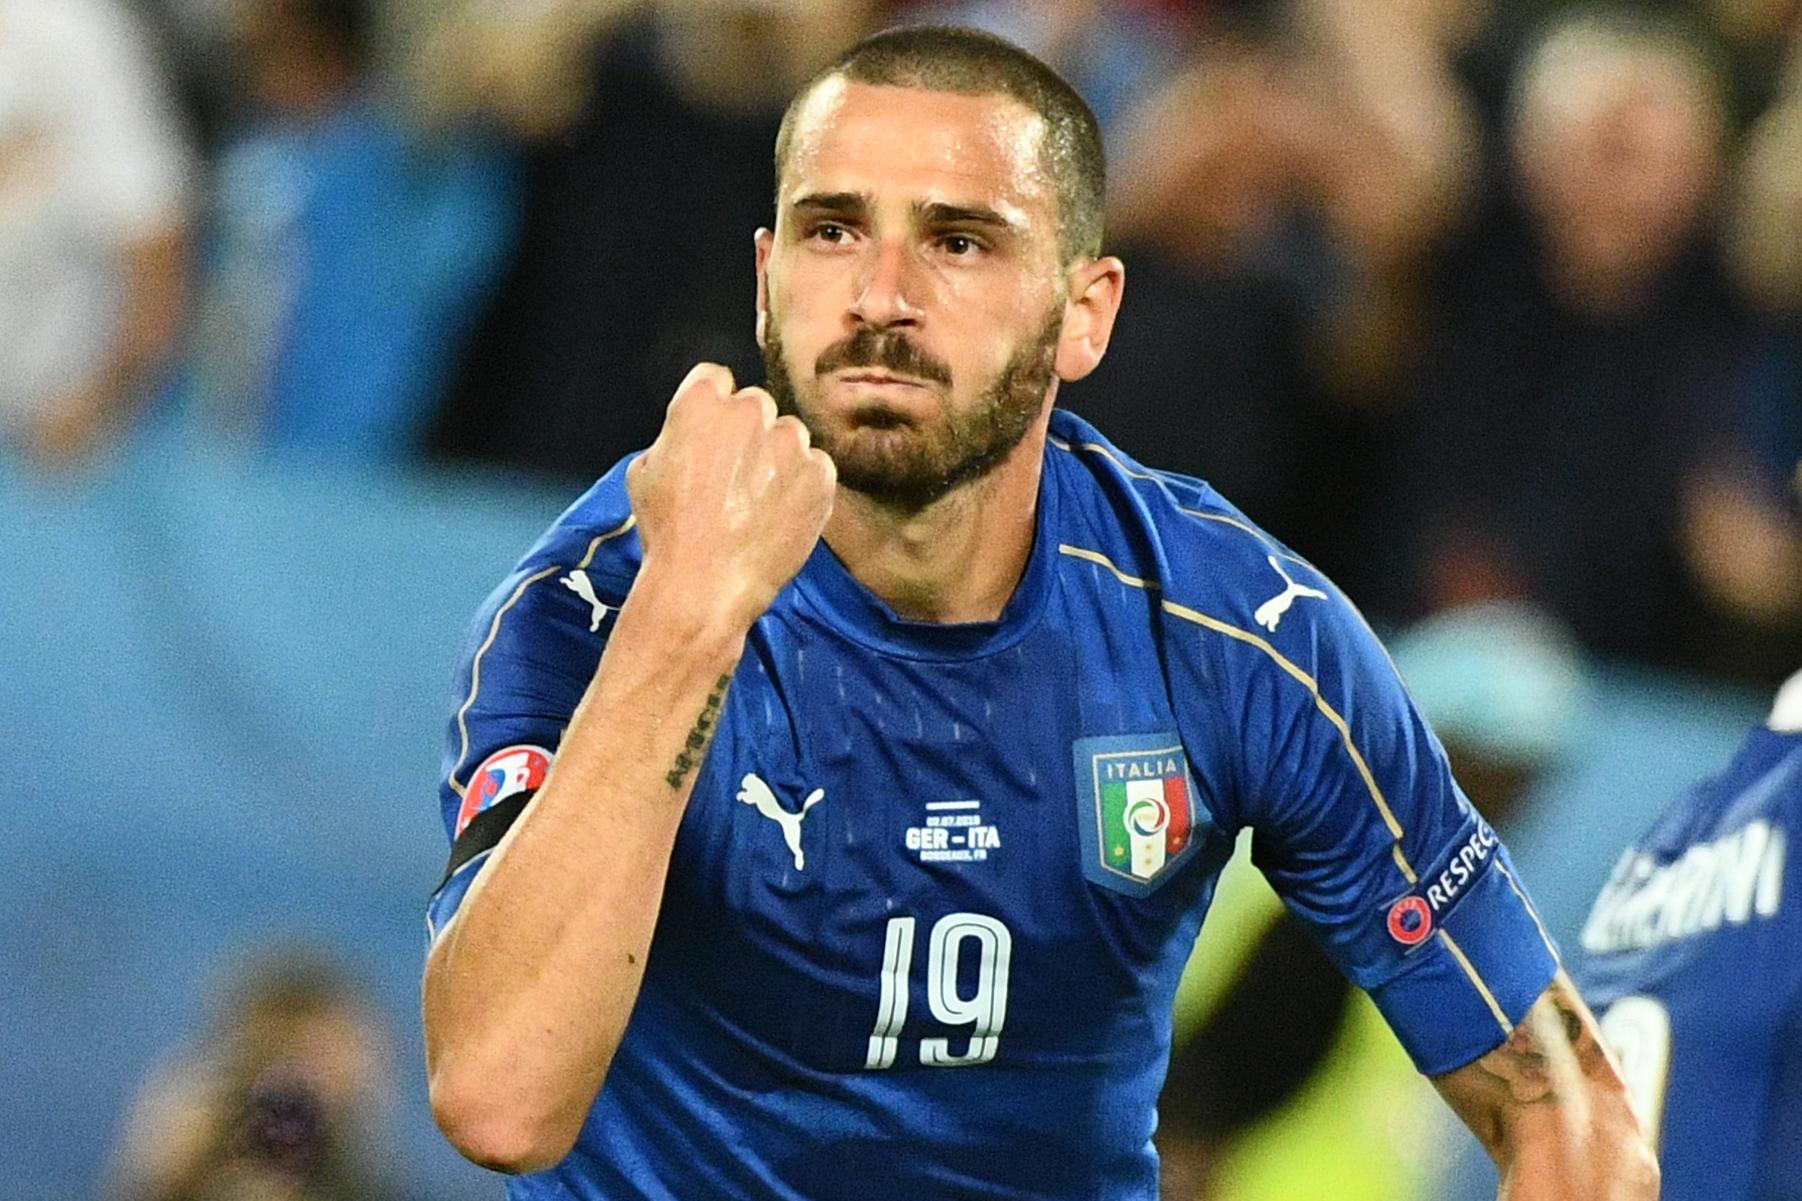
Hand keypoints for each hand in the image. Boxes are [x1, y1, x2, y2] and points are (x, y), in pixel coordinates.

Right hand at [627, 363, 835, 629]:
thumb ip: (675, 437)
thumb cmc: (667, 532)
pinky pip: (815, 467)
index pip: (715, 379)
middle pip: (756, 405)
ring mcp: (790, 442)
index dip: (712, 408)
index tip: (711, 435)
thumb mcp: (644, 473)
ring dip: (778, 458)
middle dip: (747, 433)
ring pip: (789, 436)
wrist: (705, 584)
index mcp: (701, 402)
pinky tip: (779, 515)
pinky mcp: (820, 474)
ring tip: (757, 502)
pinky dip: (802, 486)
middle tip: (734, 476)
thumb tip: (692, 435)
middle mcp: (750, 411)